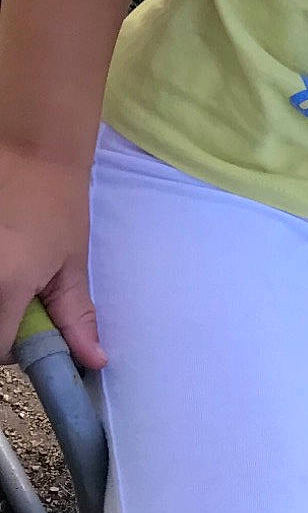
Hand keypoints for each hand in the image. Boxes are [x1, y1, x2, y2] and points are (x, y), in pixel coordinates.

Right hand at [0, 146, 107, 369]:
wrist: (30, 152)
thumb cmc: (57, 205)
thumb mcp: (71, 265)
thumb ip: (77, 318)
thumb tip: (94, 361)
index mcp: (5, 285)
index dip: (13, 351)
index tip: (30, 332)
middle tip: (17, 304)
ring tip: (11, 274)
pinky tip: (4, 262)